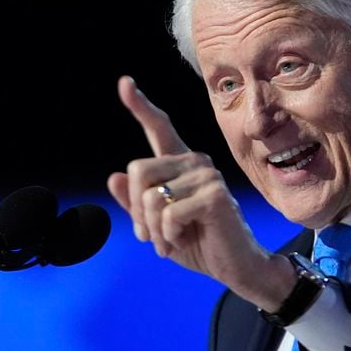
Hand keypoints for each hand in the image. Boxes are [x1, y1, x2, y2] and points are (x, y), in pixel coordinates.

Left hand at [107, 76, 295, 309]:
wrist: (236, 267)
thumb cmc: (198, 243)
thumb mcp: (158, 226)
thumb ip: (136, 203)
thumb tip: (115, 177)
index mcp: (181, 165)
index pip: (158, 128)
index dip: (140, 106)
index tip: (124, 83)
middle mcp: (195, 162)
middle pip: (138, 169)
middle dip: (137, 211)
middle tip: (150, 236)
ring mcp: (207, 175)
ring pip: (151, 197)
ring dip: (153, 230)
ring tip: (169, 242)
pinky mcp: (215, 194)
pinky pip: (169, 213)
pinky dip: (168, 236)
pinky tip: (182, 241)